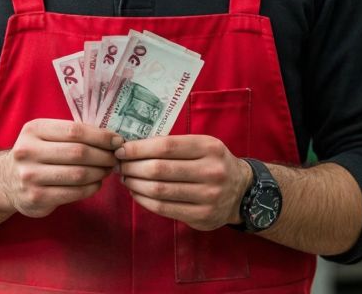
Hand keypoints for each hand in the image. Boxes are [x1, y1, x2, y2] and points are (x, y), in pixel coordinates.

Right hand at [4, 119, 121, 217]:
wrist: (6, 180)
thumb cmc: (36, 153)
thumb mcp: (45, 135)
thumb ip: (72, 134)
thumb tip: (112, 139)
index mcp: (34, 130)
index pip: (75, 131)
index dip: (101, 136)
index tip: (117, 141)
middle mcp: (28, 152)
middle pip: (78, 153)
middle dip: (104, 155)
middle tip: (115, 158)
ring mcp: (30, 177)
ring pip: (78, 174)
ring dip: (100, 172)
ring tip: (108, 170)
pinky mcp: (36, 198)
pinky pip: (73, 193)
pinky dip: (91, 188)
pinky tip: (97, 183)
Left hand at [116, 135, 252, 230]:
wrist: (241, 191)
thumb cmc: (212, 163)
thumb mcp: (202, 146)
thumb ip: (173, 145)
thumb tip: (132, 148)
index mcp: (208, 147)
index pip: (166, 146)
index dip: (138, 149)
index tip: (121, 150)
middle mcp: (211, 171)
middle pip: (159, 169)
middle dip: (132, 167)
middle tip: (119, 166)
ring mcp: (208, 196)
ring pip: (159, 191)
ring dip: (135, 185)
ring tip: (125, 179)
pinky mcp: (202, 216)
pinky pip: (164, 208)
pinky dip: (144, 200)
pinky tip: (137, 193)